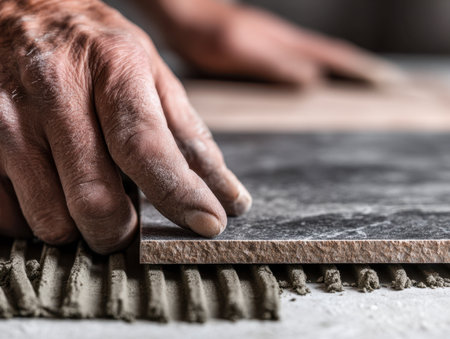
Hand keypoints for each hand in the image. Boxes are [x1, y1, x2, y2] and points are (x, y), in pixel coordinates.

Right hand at [0, 0, 250, 253]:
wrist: (17, 11)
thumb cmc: (93, 48)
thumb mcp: (150, 73)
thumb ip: (189, 136)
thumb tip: (228, 194)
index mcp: (111, 68)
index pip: (145, 147)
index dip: (179, 194)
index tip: (208, 223)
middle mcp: (55, 91)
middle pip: (96, 199)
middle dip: (121, 230)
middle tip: (129, 223)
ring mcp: (6, 119)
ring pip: (52, 220)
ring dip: (80, 227)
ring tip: (87, 196)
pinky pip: (11, 216)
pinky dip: (41, 218)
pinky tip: (52, 190)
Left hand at [145, 0, 404, 85]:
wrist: (183, 14)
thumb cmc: (205, 33)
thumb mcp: (237, 50)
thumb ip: (273, 63)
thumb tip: (311, 80)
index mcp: (284, 43)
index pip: (332, 56)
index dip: (357, 69)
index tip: (383, 81)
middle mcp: (284, 40)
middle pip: (329, 54)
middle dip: (355, 69)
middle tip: (378, 83)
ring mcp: (273, 41)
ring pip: (314, 55)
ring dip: (336, 69)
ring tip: (352, 83)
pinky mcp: (260, 45)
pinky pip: (295, 58)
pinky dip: (312, 67)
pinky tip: (309, 76)